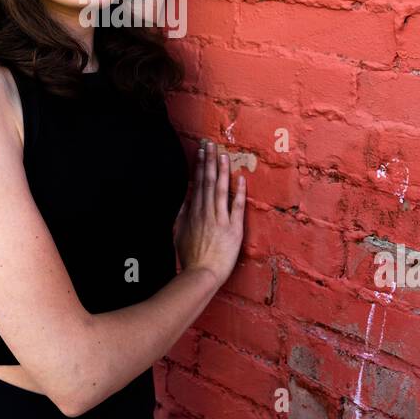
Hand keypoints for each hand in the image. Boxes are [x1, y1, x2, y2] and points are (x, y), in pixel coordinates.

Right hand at [173, 139, 246, 288]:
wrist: (200, 274)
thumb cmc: (189, 256)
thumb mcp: (178, 232)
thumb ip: (183, 213)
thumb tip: (186, 197)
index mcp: (193, 212)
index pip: (198, 183)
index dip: (200, 165)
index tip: (202, 151)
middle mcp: (206, 212)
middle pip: (207, 181)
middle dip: (210, 161)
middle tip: (211, 143)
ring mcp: (220, 220)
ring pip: (220, 190)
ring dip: (222, 171)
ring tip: (224, 155)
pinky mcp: (233, 230)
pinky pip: (237, 208)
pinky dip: (239, 193)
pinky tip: (241, 179)